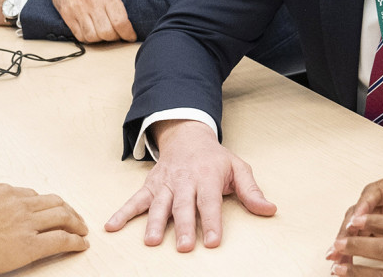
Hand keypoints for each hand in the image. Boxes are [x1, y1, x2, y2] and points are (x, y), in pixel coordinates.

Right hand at [0, 184, 90, 276]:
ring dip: (76, 223)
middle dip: (67, 210)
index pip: (32, 195)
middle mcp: (19, 204)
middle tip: (74, 218)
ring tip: (82, 230)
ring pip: (62, 216)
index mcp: (3, 193)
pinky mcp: (30, 244)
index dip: (44, 204)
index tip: (49, 209)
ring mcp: (26, 223)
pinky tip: (81, 244)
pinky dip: (75, 241)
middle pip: (53, 202)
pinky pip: (61, 239)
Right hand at [36, 0, 152, 42]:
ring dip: (101, 39)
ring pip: (93, 36)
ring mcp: (78, 10)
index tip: (131, 36)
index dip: (127, 33)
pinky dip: (88, 38)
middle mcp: (92, 3)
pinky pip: (79, 35)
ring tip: (106, 34)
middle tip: (119, 35)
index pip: (120, 21)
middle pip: (107, 32)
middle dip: (115, 37)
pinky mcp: (67, 15)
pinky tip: (93, 33)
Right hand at [105, 120, 275, 250]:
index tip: (213, 242)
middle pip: (183, 206)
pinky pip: (135, 200)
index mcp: (208, 177)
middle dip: (183, 226)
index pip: (210, 202)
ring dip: (154, 222)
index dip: (212, 222)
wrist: (186, 135)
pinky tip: (112, 227)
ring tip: (151, 241)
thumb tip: (270, 210)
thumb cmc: (214, 158)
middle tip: (184, 247)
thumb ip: (251, 191)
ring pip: (159, 204)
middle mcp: (184, 181)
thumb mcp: (238, 168)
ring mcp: (165, 184)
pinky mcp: (150, 186)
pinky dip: (122, 213)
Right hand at [335, 170, 382, 254]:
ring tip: (333, 256)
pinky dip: (352, 246)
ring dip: (344, 238)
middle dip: (347, 226)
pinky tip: (343, 260)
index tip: (355, 221)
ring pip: (356, 223)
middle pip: (359, 207)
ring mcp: (382, 210)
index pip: (376, 191)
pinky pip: (362, 235)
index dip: (364, 206)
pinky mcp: (381, 224)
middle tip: (339, 243)